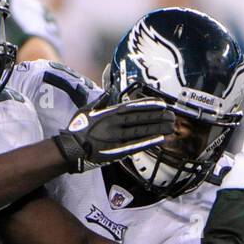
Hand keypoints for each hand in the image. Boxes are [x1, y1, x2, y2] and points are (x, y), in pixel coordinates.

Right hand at [54, 98, 175, 172]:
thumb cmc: (77, 130)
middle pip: (141, 119)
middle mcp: (115, 124)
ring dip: (158, 128)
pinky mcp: (117, 151)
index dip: (149, 105)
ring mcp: (117, 138)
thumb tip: (108, 92)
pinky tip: (160, 139)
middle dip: (158, 117)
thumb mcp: (87, 110)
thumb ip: (101, 101)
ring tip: (171, 126)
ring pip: (141, 132)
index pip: (133, 107)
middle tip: (172, 115)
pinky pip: (136, 146)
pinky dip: (149, 142)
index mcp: (109, 113)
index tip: (162, 104)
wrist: (71, 149)